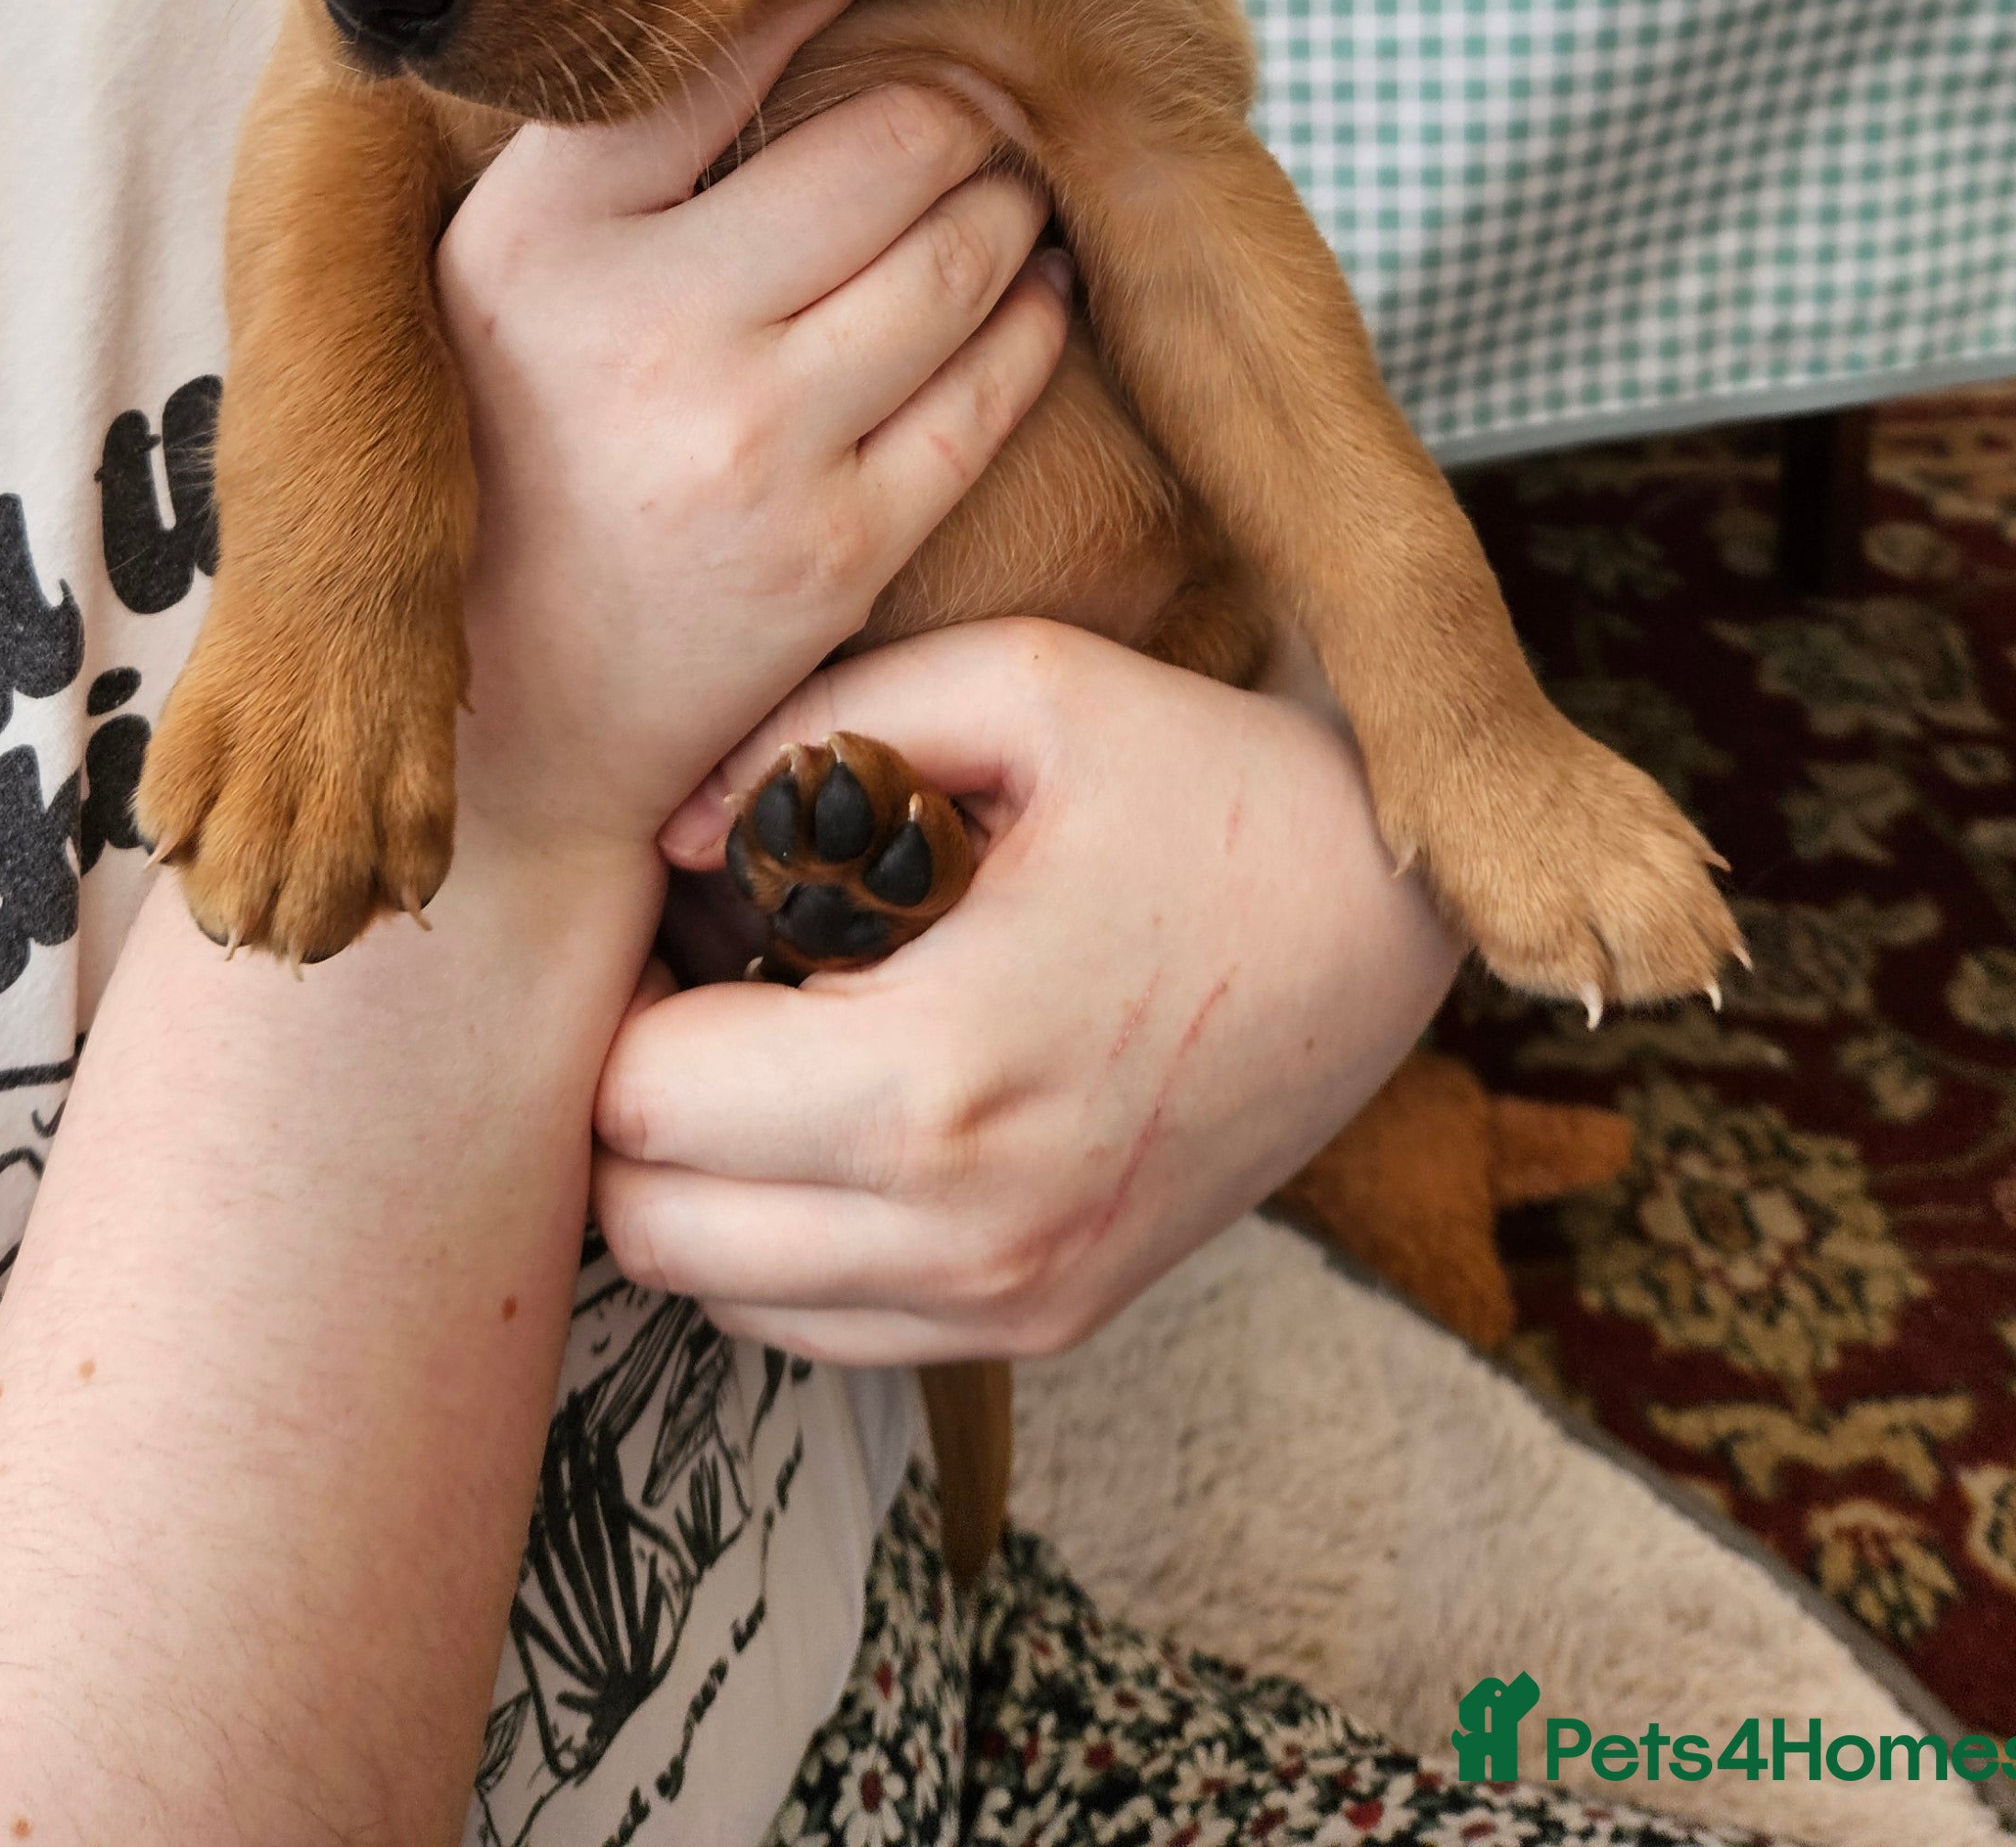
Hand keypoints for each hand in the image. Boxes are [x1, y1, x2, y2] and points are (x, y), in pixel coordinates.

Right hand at [440, 0, 1070, 876]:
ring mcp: (751, 442)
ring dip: (1009, 197)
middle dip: (959, 100)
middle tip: (977, 89)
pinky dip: (1031, 317)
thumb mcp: (498, 281)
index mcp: (536, 240)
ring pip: (959, 255)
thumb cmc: (518, 452)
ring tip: (1005, 178)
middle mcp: (641, 328)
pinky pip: (988, 390)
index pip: (721, 56)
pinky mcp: (837, 546)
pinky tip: (1030, 288)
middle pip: (886, 141)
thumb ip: (602, 153)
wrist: (515, 715)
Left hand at [590, 622, 1463, 1359]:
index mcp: (941, 1069)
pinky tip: (842, 1107)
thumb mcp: (1021, 685)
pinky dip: (783, 1236)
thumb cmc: (1203, 781)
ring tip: (771, 1037)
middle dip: (636, 1095)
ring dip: (700, 1178)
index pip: (640, 1099)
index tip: (680, 912)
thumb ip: (816, 730)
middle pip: (649, 1225)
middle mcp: (966, 1226)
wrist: (1390, 915)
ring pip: (718, 1297)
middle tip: (704, 975)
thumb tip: (675, 834)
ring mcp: (1010, 1298)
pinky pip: (819, 1330)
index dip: (625, 991)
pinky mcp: (1045, 1322)